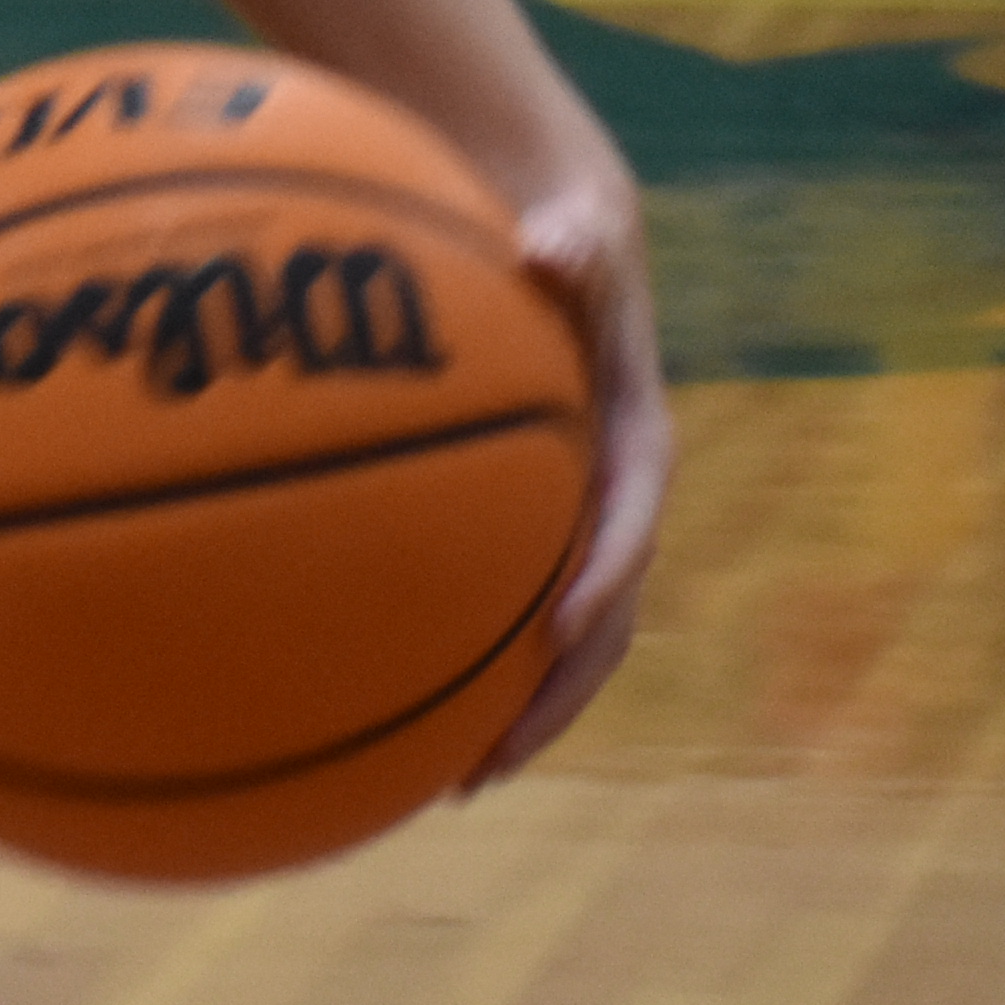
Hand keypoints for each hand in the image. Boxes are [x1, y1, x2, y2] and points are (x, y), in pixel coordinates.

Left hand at [473, 175, 666, 783]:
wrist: (563, 228)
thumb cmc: (562, 228)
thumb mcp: (578, 224)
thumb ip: (578, 238)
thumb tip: (553, 246)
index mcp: (634, 444)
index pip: (632, 524)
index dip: (604, 576)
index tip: (562, 624)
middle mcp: (608, 499)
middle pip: (597, 620)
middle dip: (553, 696)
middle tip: (491, 764)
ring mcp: (564, 521)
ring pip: (545, 635)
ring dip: (505, 708)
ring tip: (442, 779)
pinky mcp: (517, 526)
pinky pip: (488, 602)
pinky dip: (449, 655)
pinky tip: (370, 702)